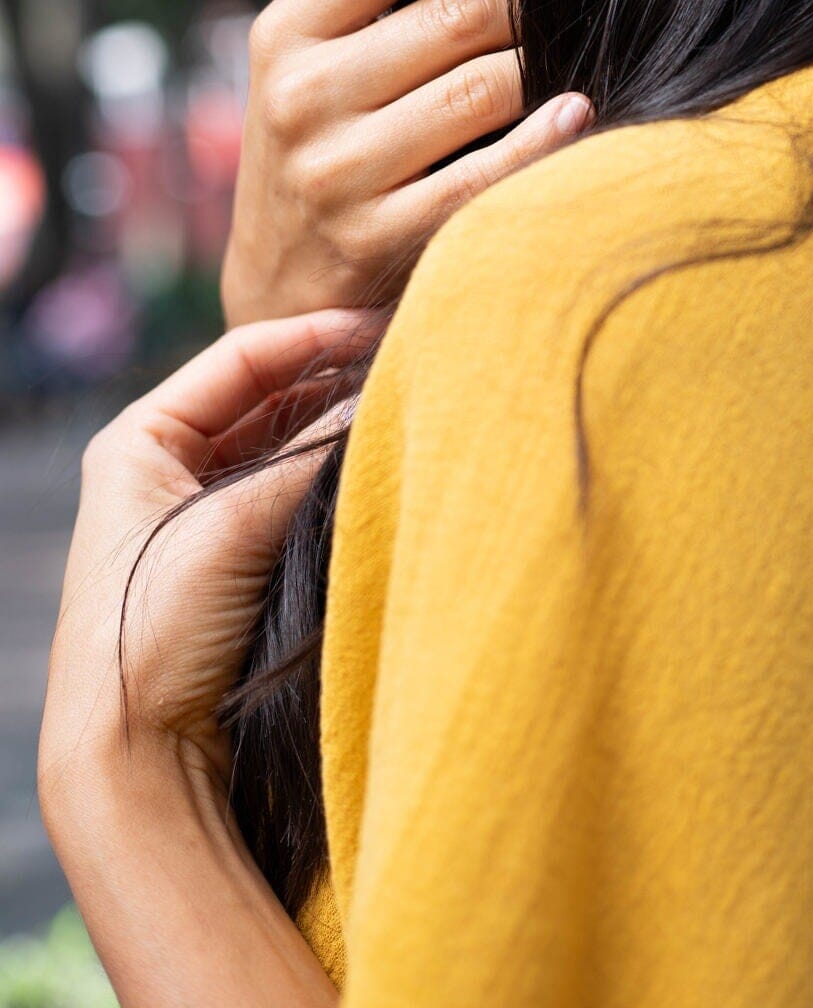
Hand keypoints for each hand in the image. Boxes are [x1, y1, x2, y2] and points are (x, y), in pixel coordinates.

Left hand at [38, 315, 363, 1006]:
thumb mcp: (229, 529)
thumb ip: (309, 458)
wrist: (133, 758)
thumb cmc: (152, 634)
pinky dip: (334, 472)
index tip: (384, 328)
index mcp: (138, 439)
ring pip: (285, 442)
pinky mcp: (234, 558)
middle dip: (333, 378)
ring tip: (401, 405)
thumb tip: (387, 399)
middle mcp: (167, 466)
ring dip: (338, 425)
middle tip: (405, 362)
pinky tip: (377, 462)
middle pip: (267, 395)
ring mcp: (200, 512)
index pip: (241, 357)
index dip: (313, 336)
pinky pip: (293, 490)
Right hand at [221, 0, 591, 327]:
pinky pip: (488, 175)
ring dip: (545, 63)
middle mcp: (305, 97)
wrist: (277, 294)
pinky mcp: (380, 239)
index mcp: (286, 34)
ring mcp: (340, 172)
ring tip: (582, 44)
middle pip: (456, 15)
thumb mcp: (315, 66)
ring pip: (485, 88)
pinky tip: (580, 113)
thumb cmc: (323, 147)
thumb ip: (381, 4)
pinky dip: (545, 139)